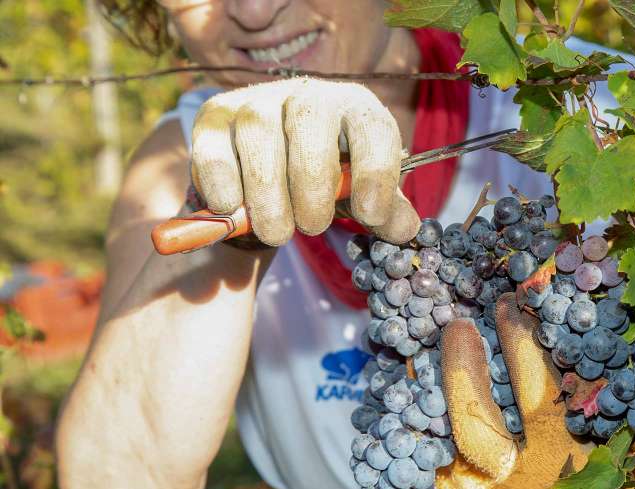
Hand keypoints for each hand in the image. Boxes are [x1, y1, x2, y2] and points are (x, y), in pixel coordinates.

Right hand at [190, 78, 419, 245]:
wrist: (274, 169)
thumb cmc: (329, 180)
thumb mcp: (362, 195)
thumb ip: (386, 213)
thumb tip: (405, 230)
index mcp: (356, 108)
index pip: (373, 128)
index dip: (376, 172)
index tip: (370, 215)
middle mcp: (308, 95)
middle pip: (310, 126)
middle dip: (312, 187)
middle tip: (312, 227)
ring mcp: (257, 101)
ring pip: (259, 137)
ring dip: (267, 195)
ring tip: (276, 231)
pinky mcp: (214, 117)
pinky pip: (215, 150)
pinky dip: (223, 184)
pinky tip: (233, 209)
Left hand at [436, 293, 634, 488]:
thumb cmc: (610, 488)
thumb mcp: (631, 446)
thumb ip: (626, 400)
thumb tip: (634, 336)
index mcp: (563, 460)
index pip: (536, 392)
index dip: (520, 344)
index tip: (512, 305)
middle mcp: (515, 479)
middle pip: (474, 418)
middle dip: (463, 366)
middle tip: (459, 324)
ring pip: (446, 433)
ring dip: (438, 384)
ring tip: (443, 344)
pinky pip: (435, 445)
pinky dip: (430, 410)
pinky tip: (427, 378)